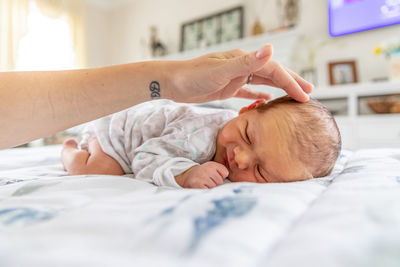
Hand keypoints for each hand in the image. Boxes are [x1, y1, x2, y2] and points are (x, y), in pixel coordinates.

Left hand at [170, 44, 312, 102]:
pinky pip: (248, 91)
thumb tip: (271, 49)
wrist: (172, 83)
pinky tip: (266, 100)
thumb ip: (246, 63)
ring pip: (262, 82)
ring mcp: (235, 76)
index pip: (273, 70)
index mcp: (242, 60)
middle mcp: (241, 66)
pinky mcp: (227, 87)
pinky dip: (259, 95)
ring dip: (279, 88)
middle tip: (309, 94)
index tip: (305, 96)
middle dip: (291, 83)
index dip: (291, 82)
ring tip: (294, 96)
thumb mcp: (220, 70)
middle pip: (272, 74)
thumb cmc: (193, 76)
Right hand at [175, 162, 228, 188]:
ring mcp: (202, 176)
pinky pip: (207, 190)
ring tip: (203, 184)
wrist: (186, 177)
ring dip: (210, 188)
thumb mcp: (212, 168)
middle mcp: (206, 169)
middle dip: (215, 184)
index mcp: (212, 164)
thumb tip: (227, 177)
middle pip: (220, 182)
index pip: (225, 173)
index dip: (221, 177)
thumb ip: (222, 170)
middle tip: (207, 181)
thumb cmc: (203, 174)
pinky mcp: (197, 184)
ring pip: (214, 187)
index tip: (214, 176)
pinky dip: (205, 191)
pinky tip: (201, 187)